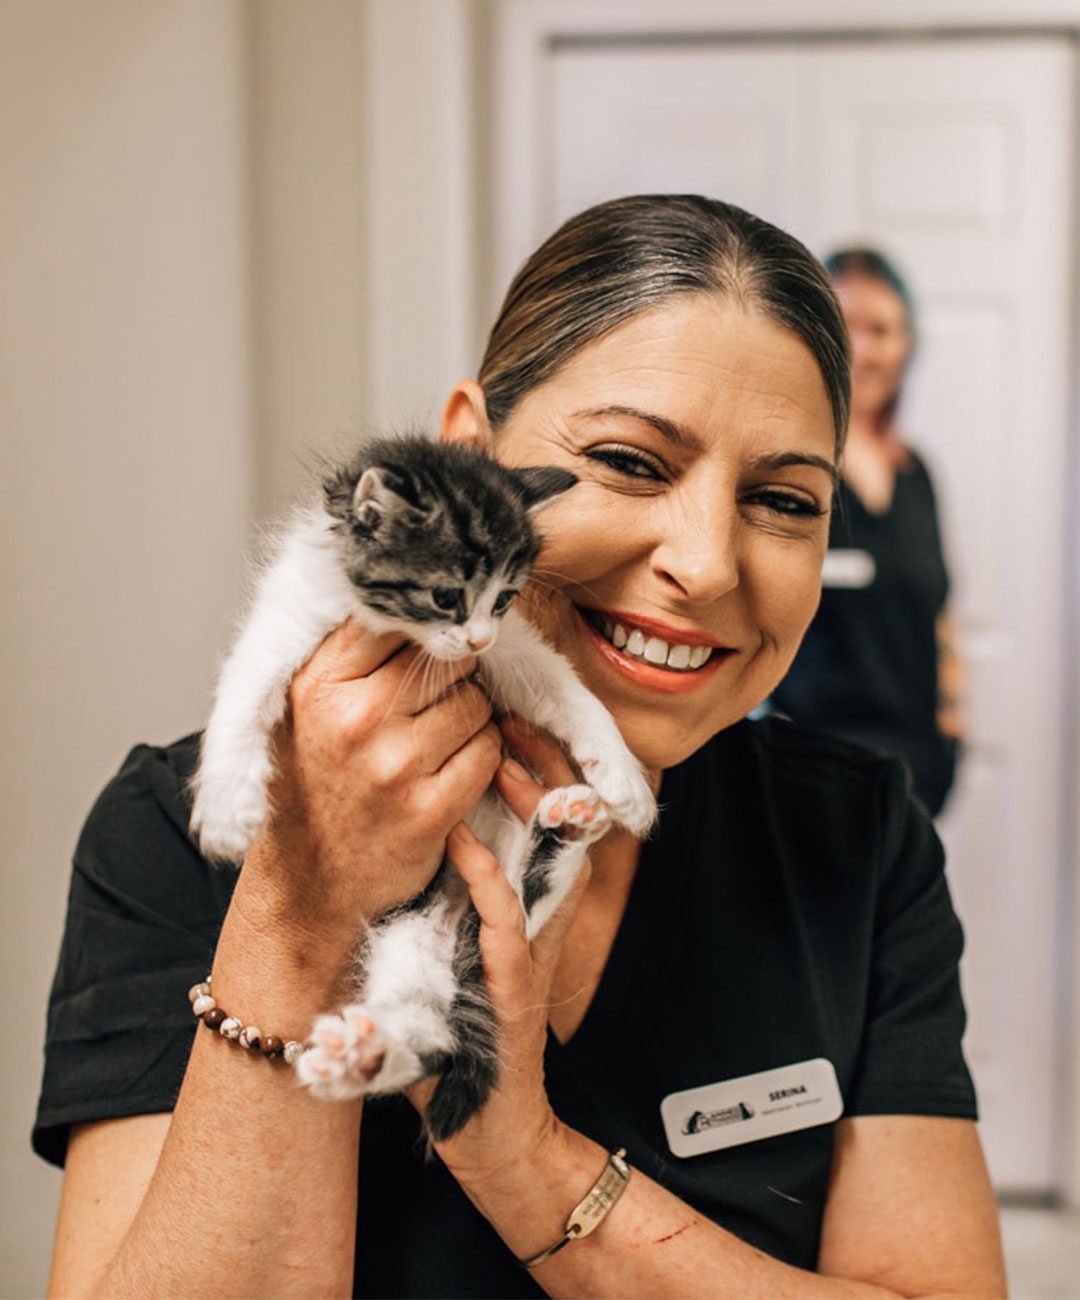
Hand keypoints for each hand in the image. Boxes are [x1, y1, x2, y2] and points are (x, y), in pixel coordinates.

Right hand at [235, 620, 502, 953]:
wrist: (308, 881)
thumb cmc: (313, 782)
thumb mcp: (304, 706)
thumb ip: (349, 652)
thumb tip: (412, 595)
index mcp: (319, 684)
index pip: (395, 619)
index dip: (425, 625)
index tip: (433, 637)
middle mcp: (355, 719)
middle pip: (447, 659)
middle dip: (451, 675)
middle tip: (430, 700)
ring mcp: (394, 766)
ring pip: (475, 703)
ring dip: (470, 716)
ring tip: (438, 736)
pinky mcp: (429, 809)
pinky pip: (487, 752)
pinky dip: (482, 755)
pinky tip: (452, 767)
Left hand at [408, 716, 587, 1189]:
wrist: (483, 1122)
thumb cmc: (461, 1025)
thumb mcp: (457, 937)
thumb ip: (451, 881)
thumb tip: (416, 813)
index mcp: (533, 899)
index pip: (550, 811)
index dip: (534, 758)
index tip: (500, 713)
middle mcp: (544, 917)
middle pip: (565, 818)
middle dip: (540, 760)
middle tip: (505, 713)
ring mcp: (534, 949)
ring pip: (550, 857)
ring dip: (527, 803)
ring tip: (496, 754)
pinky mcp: (514, 987)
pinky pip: (506, 919)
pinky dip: (486, 877)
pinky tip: (463, 841)